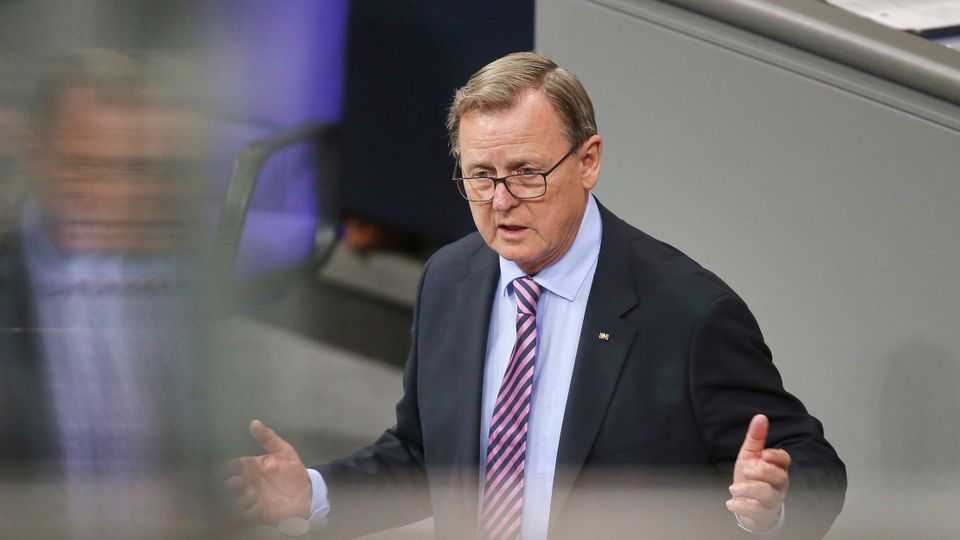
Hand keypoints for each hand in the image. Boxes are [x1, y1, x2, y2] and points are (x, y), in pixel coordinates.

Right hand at [228, 420, 312, 524]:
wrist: (306, 494)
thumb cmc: (292, 471)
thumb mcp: (284, 452)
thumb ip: (269, 439)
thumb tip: (254, 423)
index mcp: (251, 467)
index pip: (235, 465)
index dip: (230, 465)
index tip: (229, 465)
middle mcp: (247, 482)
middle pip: (231, 482)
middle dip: (231, 482)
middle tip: (237, 480)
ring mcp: (251, 498)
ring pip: (236, 498)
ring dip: (241, 496)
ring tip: (251, 493)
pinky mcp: (257, 512)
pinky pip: (247, 512)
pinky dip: (249, 510)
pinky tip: (257, 505)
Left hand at [726, 414, 790, 531]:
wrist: (744, 503)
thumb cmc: (750, 478)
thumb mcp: (750, 456)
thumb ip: (755, 438)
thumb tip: (760, 416)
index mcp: (776, 468)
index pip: (785, 461)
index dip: (777, 456)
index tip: (764, 453)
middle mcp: (778, 486)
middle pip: (780, 478)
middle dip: (763, 473)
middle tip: (746, 470)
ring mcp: (772, 502)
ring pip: (769, 496)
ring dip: (750, 490)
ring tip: (733, 488)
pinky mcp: (764, 517)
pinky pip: (759, 513)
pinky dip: (743, 507)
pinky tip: (730, 502)